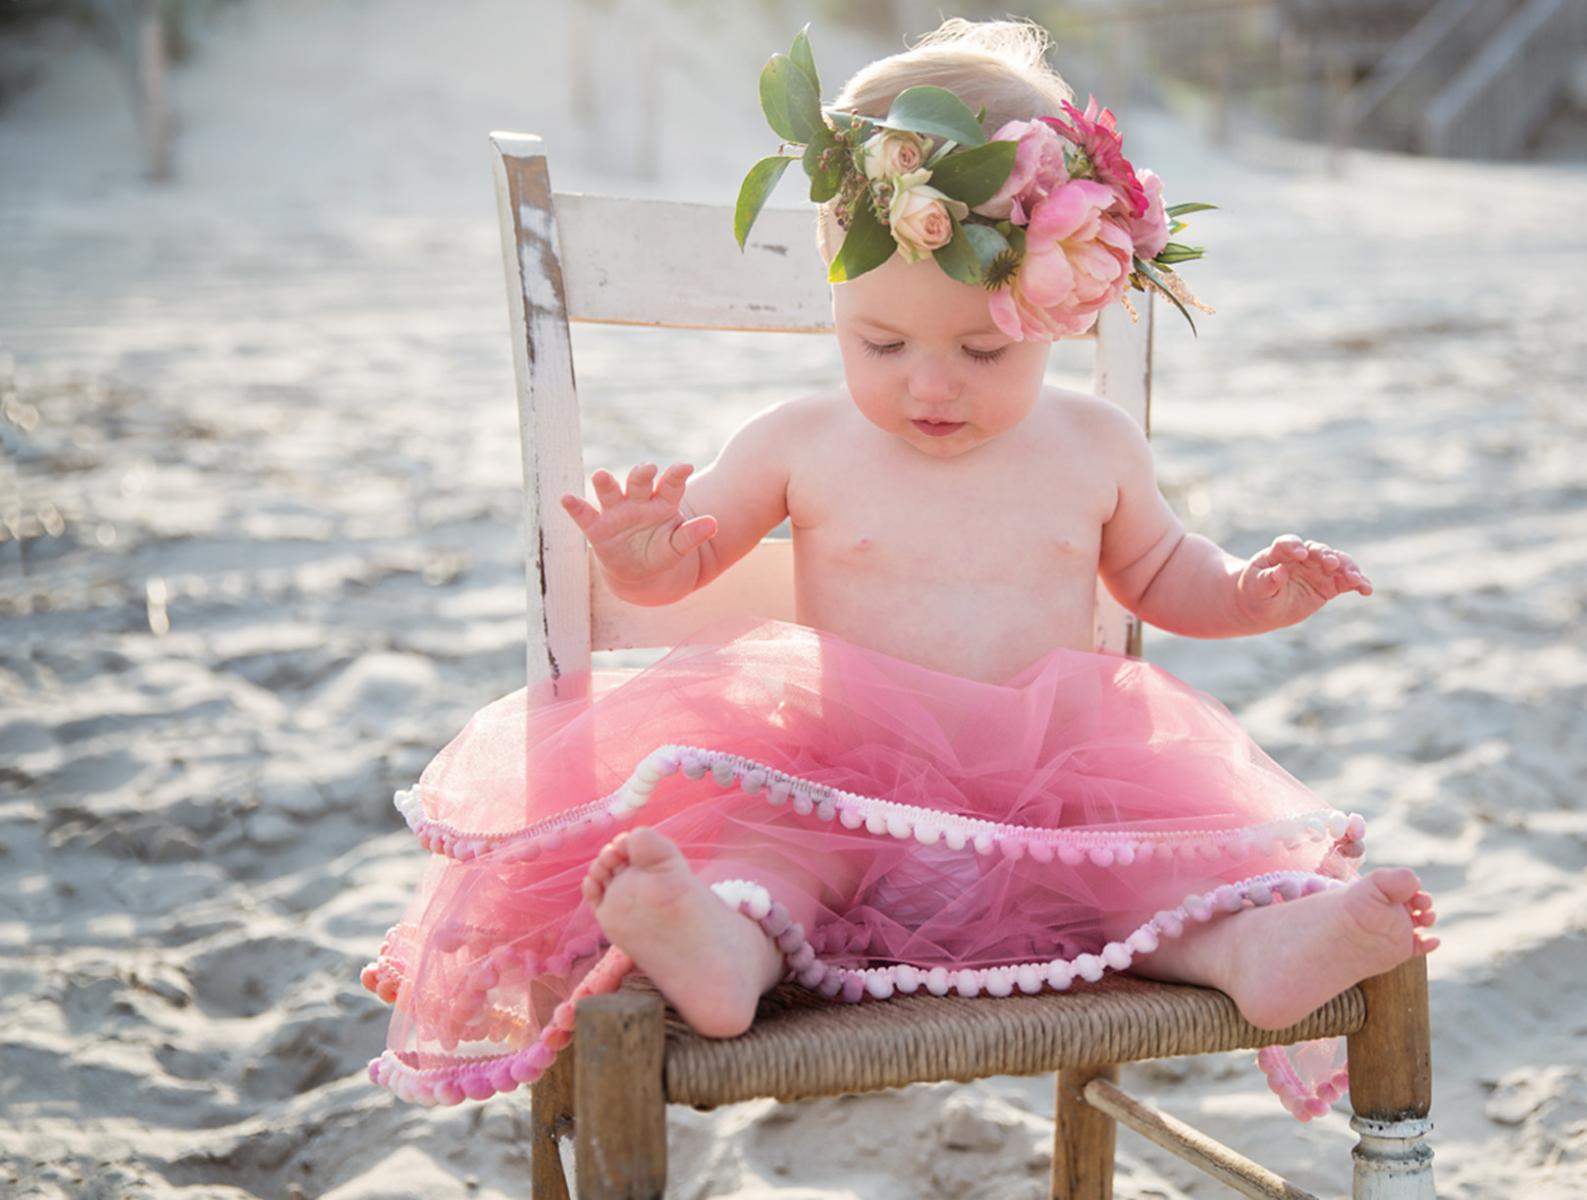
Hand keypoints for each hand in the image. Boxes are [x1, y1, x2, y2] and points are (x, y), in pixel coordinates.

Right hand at [559, 463, 718, 584]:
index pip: (670, 484)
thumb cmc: (661, 552)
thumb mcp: (677, 547)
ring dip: (605, 483)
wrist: (639, 572)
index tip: (684, 466)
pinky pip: (584, 516)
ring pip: (610, 492)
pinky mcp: (597, 527)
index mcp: (662, 502)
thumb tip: (713, 523)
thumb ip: (692, 535)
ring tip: (600, 475)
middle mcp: (638, 501)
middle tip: (646, 468)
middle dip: (641, 474)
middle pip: (638, 482)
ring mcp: (616, 512)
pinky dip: (575, 507)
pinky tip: (566, 498)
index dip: (675, 475)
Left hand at [1235, 535, 1371, 628]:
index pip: (1288, 543)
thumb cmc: (1255, 592)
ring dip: (1347, 568)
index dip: (1294, 546)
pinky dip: (1358, 583)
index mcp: (1280, 553)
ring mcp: (1318, 569)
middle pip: (1317, 550)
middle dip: (1325, 555)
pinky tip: (1366, 589)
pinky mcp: (1330, 584)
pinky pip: (1346, 581)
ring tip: (1355, 578)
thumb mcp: (1256, 588)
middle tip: (1331, 563)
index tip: (1300, 554)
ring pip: (1337, 563)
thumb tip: (1279, 572)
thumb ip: (1267, 579)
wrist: (1263, 606)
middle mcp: (1303, 557)